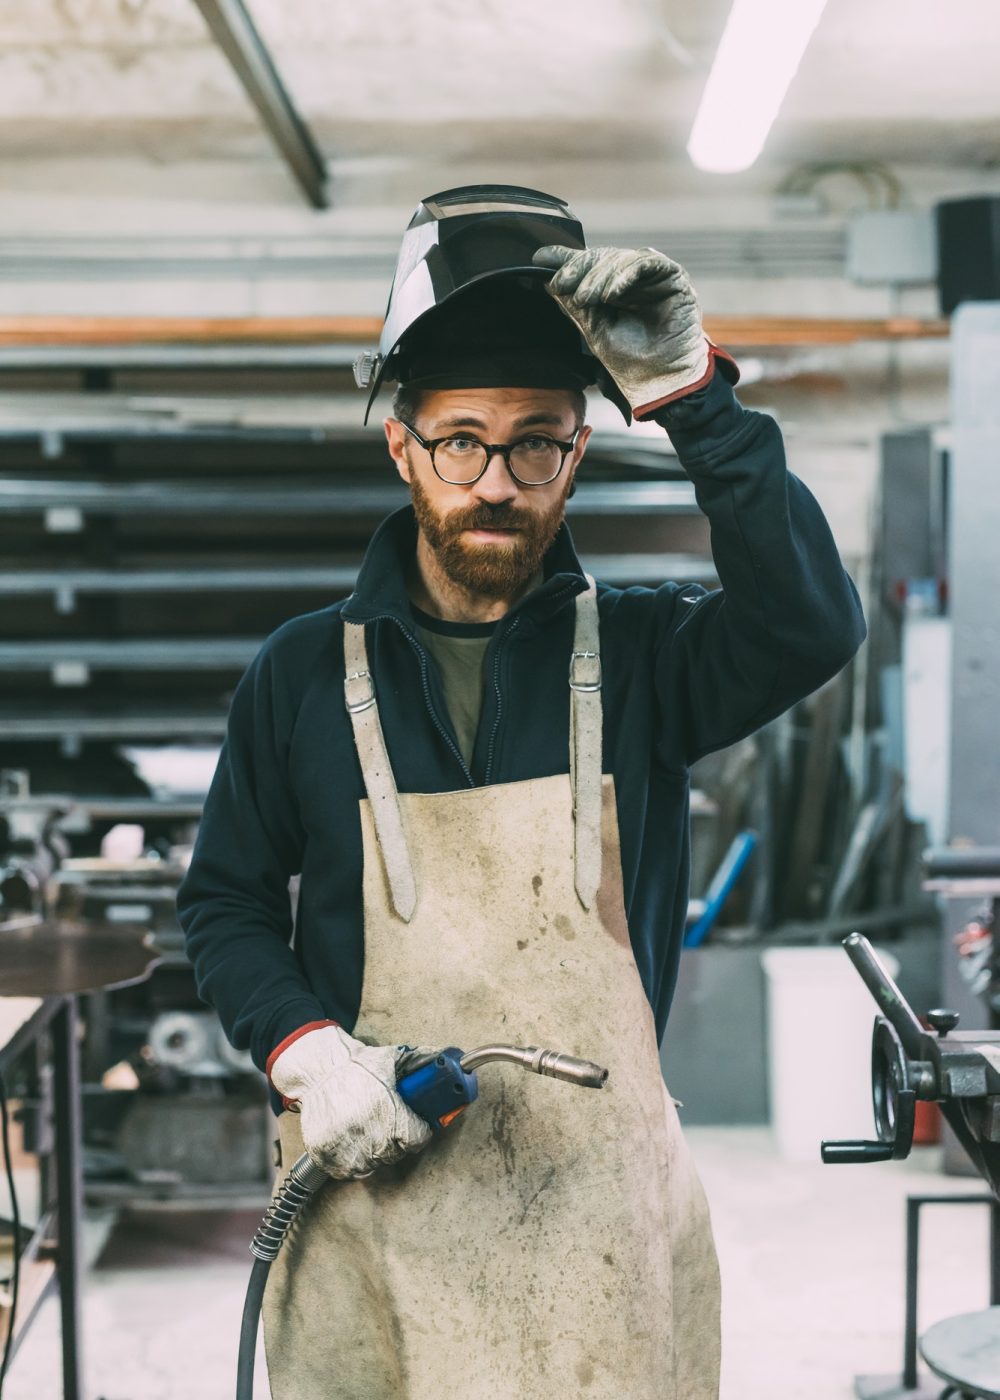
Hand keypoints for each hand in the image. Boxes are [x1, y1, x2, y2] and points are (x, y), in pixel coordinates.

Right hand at [269, 1025, 432, 1178]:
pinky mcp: (326, 1156)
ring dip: (376, 1153)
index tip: (417, 1126)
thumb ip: (419, 1062)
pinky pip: (349, 1171)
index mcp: (389, 1114)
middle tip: (391, 1126)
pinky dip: (353, 1161)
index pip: (417, 1139)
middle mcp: (368, 1135)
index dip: (420, 1131)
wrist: (318, 1070)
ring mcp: (346, 1148)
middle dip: (398, 1141)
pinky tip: (354, 1142)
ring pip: (373, 1165)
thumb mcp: (391, 1058)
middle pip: (396, 1153)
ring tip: (371, 1132)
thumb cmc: (357, 1065)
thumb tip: (442, 1059)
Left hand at [532, 245, 719, 413]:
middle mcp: (633, 281)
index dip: (567, 261)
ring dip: (599, 275)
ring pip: (621, 258)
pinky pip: (647, 263)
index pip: (590, 266)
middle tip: (561, 283)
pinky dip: (625, 275)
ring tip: (586, 297)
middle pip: (602, 258)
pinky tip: (610, 294)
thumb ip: (576, 306)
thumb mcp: (594, 332)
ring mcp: (653, 278)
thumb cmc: (632, 364)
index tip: (541, 259)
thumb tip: (550, 282)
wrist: (661, 382)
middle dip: (578, 268)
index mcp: (615, 291)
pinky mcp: (673, 278)